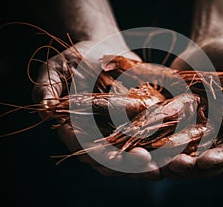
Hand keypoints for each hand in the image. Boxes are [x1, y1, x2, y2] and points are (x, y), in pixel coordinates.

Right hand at [32, 40, 162, 178]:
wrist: (103, 51)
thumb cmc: (76, 59)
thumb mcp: (56, 68)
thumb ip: (47, 87)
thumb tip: (43, 109)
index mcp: (76, 129)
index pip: (87, 152)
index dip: (104, 159)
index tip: (122, 159)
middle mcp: (97, 136)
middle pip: (113, 161)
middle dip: (133, 167)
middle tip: (155, 170)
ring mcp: (118, 131)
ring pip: (133, 154)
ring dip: (152, 163)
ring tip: (171, 165)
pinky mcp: (136, 123)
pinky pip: (150, 138)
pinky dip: (163, 145)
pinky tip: (179, 147)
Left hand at [163, 38, 222, 177]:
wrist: (206, 52)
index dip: (220, 158)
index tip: (204, 160)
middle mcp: (216, 135)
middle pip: (204, 161)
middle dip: (190, 166)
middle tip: (174, 164)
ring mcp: (193, 131)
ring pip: (181, 154)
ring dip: (168, 161)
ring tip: (154, 161)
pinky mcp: (173, 123)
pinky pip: (163, 137)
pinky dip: (153, 144)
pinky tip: (141, 145)